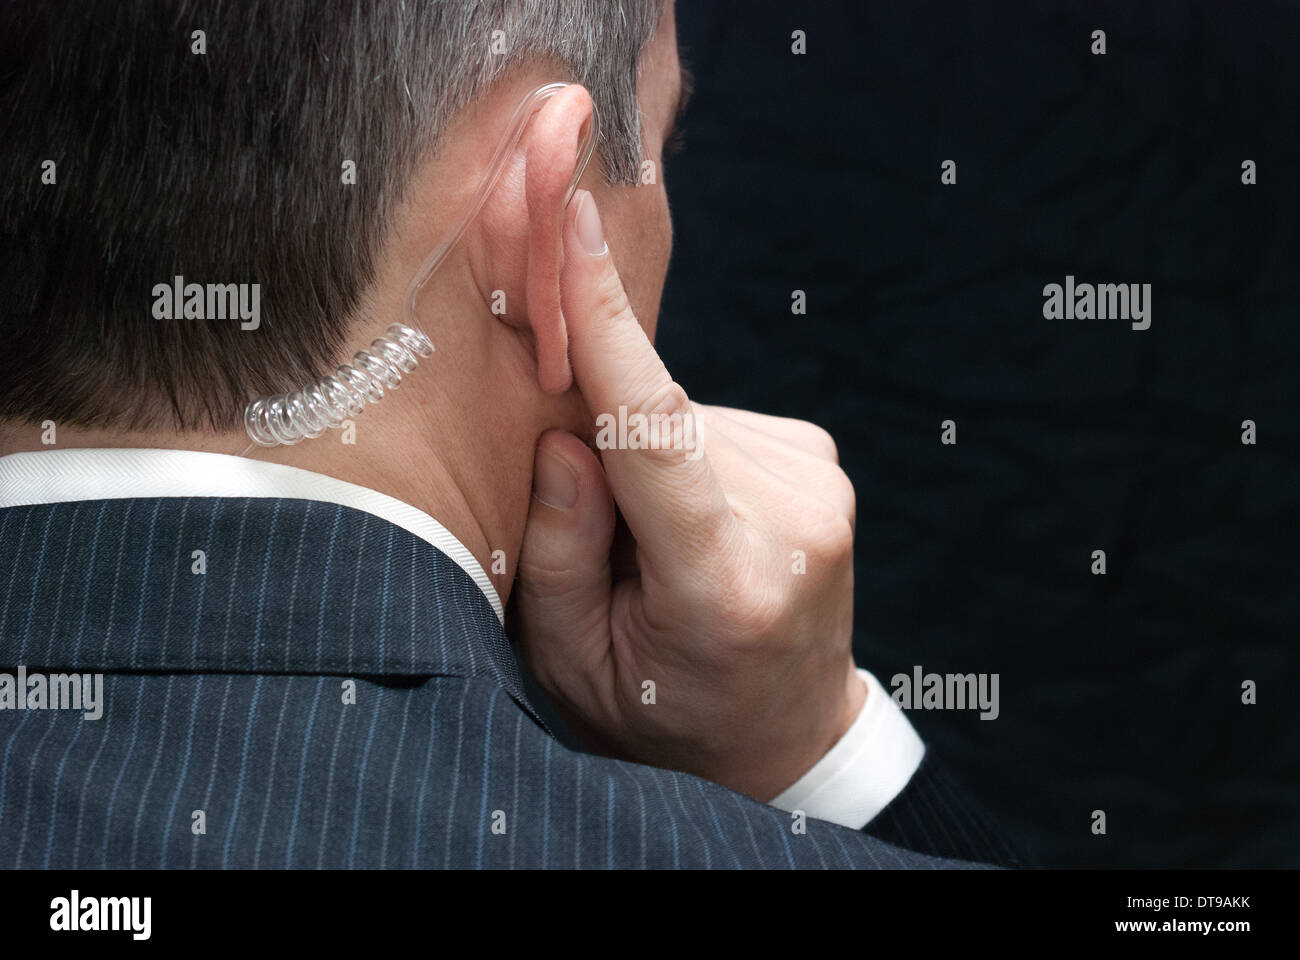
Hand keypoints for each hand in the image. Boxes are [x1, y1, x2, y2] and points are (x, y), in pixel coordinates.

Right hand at [514, 190, 864, 800]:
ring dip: (642, 459)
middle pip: (653, 421)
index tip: (572, 221)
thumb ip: (555, 548)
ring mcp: (819, 483)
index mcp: (723, 582)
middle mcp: (791, 518)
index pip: (653, 429)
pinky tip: (691, 524)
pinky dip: (679, 453)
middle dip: (598, 449)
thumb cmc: (664, 713)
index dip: (604, 323)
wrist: (784, 735)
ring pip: (682, 416)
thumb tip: (564, 432)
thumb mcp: (573, 664)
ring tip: (653, 551)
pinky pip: (711, 421)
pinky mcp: (819, 458)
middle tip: (596, 542)